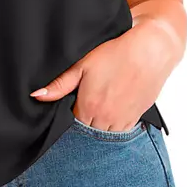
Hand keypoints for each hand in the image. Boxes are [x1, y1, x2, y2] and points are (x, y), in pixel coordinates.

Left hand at [29, 19, 181, 130]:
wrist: (149, 51)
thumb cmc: (115, 54)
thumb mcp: (82, 66)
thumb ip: (59, 85)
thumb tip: (37, 96)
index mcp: (88, 107)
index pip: (71, 123)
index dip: (70, 114)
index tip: (73, 103)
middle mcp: (105, 119)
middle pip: (87, 131)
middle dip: (84, 122)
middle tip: (86, 103)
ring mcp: (122, 121)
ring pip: (104, 135)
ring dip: (99, 125)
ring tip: (100, 106)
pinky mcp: (136, 119)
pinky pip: (121, 132)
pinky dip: (115, 126)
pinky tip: (113, 109)